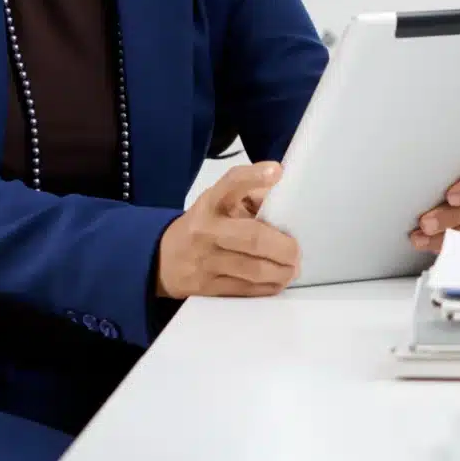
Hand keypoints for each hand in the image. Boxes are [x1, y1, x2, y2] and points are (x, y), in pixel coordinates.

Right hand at [156, 162, 300, 297]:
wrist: (163, 260)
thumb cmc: (204, 226)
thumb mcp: (219, 204)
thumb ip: (251, 198)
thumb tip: (285, 201)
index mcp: (211, 203)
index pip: (231, 183)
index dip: (253, 177)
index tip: (276, 171)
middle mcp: (206, 230)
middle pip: (253, 238)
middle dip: (283, 248)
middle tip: (297, 251)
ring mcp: (205, 260)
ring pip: (253, 269)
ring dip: (281, 271)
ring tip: (292, 269)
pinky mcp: (206, 287)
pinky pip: (246, 289)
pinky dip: (268, 287)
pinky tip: (278, 281)